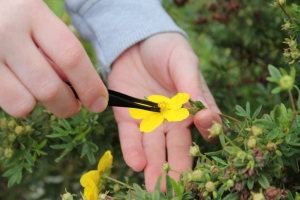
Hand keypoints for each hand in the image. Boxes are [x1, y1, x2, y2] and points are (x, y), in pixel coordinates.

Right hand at [0, 1, 107, 117]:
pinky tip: (21, 86)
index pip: (71, 56)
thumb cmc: (16, 17)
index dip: (90, 86)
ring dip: (41, 104)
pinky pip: (9, 105)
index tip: (99, 103)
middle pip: (50, 88)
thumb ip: (58, 49)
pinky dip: (21, 103)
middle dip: (68, 105)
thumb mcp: (39, 20)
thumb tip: (81, 90)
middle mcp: (8, 32)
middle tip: (72, 104)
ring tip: (39, 88)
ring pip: (26, 103)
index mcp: (33, 13)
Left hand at [108, 33, 221, 191]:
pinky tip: (137, 164)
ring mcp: (149, 121)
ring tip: (155, 188)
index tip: (203, 131)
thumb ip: (193, 86)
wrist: (136, 42)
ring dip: (154, 168)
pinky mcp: (128, 118)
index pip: (201, 129)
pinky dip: (133, 150)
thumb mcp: (183, 62)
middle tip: (176, 190)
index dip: (206, 134)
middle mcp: (171, 120)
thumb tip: (205, 112)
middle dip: (176, 169)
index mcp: (190, 108)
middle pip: (176, 148)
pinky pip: (130, 137)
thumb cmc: (167, 50)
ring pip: (153, 149)